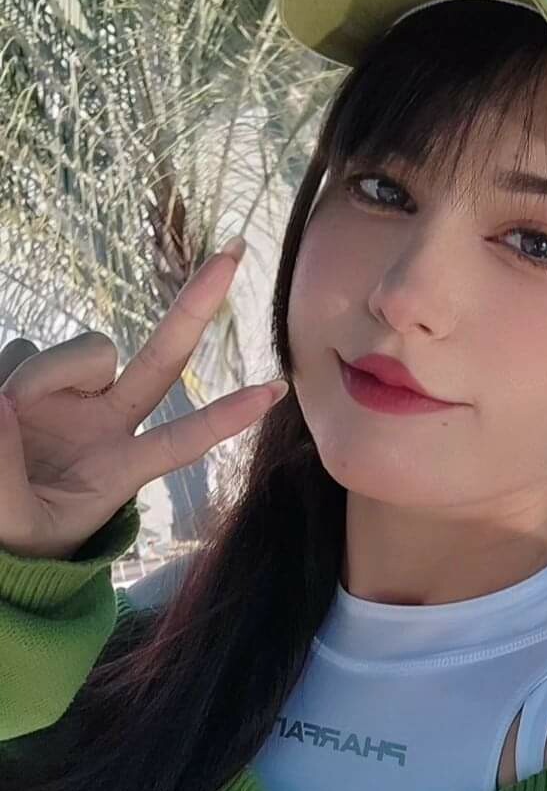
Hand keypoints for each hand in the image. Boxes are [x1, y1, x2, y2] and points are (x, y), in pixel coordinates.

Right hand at [0, 238, 288, 559]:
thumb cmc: (20, 537)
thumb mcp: (20, 526)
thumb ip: (5, 480)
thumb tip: (2, 404)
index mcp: (120, 467)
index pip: (182, 439)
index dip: (225, 417)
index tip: (276, 391)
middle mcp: (106, 421)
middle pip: (163, 358)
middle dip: (196, 306)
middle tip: (236, 252)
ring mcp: (70, 396)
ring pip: (86, 350)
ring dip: (48, 373)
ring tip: (8, 414)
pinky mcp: (27, 379)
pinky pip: (23, 349)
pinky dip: (10, 370)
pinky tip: (0, 405)